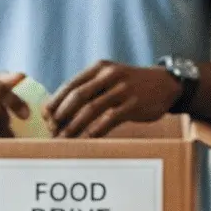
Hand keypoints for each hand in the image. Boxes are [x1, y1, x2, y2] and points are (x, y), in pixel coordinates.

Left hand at [50, 61, 181, 138]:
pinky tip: (86, 141)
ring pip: (91, 109)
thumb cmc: (131, 85)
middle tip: (52, 132)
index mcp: (99, 68)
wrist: (165, 84)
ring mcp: (122, 89)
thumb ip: (90, 89)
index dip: (56, 102)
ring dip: (74, 127)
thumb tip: (60, 110)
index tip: (45, 118)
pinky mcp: (133, 104)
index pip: (70, 85)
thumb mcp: (110, 78)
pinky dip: (94, 132)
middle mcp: (109, 76)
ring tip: (64, 140)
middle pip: (77, 96)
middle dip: (62, 116)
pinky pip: (108, 120)